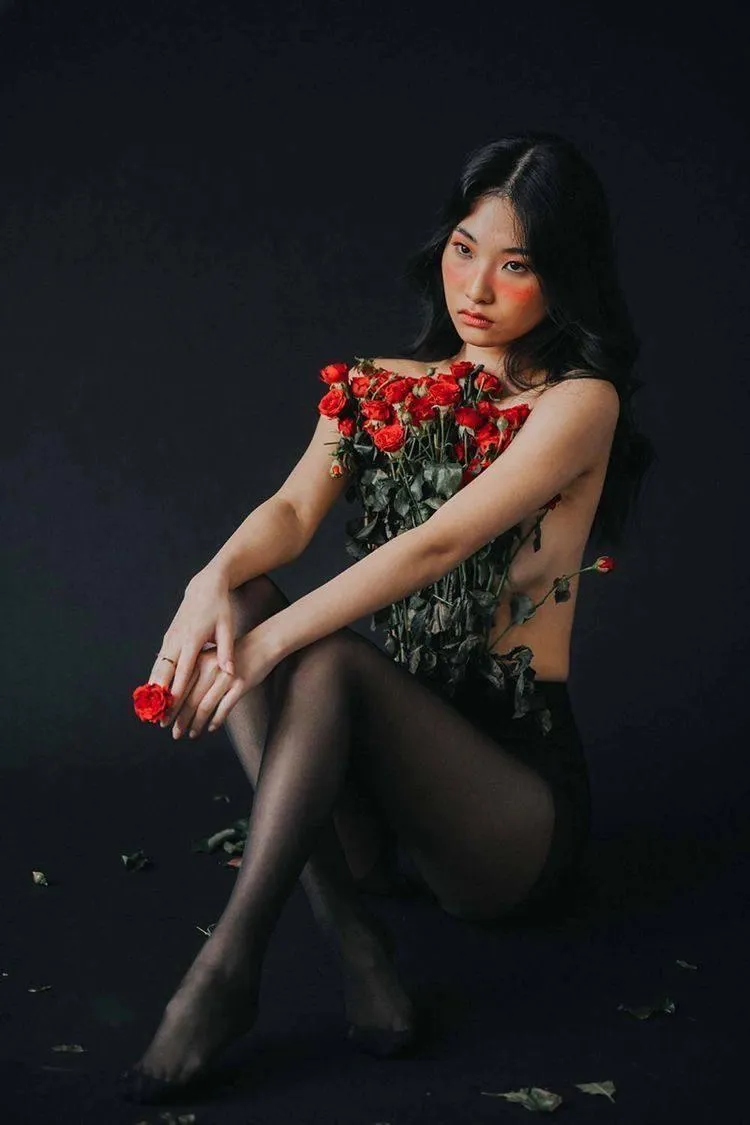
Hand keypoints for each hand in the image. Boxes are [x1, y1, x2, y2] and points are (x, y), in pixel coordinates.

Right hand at [149, 567, 236, 727]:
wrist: (204, 587)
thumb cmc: (219, 608)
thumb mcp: (227, 626)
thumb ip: (227, 650)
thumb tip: (230, 672)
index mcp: (193, 638)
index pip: (184, 669)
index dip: (176, 689)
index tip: (172, 706)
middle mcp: (177, 639)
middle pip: (164, 672)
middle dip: (159, 696)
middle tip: (157, 718)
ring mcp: (170, 638)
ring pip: (158, 668)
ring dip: (153, 690)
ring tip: (150, 712)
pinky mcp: (168, 638)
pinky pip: (159, 662)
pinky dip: (154, 678)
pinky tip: (152, 694)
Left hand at [166, 622, 280, 740]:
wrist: (262, 644)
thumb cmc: (235, 654)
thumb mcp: (211, 658)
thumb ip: (197, 673)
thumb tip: (179, 697)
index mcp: (199, 662)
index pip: (180, 689)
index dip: (171, 707)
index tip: (163, 721)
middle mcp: (209, 669)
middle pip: (190, 700)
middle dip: (180, 719)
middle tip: (174, 733)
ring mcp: (225, 677)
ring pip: (205, 706)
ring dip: (196, 724)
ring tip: (190, 735)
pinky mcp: (240, 685)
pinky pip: (224, 708)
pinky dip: (216, 720)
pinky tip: (211, 728)